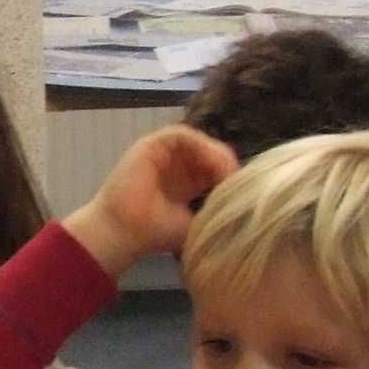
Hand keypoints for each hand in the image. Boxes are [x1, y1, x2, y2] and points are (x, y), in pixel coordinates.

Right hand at [68, 127, 241, 275]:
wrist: (122, 234)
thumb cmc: (154, 234)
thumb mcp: (195, 222)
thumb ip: (216, 209)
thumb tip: (244, 203)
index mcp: (185, 183)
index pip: (215, 168)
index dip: (231, 175)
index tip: (246, 191)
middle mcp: (175, 165)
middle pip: (210, 152)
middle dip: (227, 164)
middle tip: (242, 181)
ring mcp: (162, 153)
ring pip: (200, 142)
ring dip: (217, 155)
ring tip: (228, 174)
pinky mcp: (150, 144)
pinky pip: (182, 134)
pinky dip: (201, 145)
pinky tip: (212, 164)